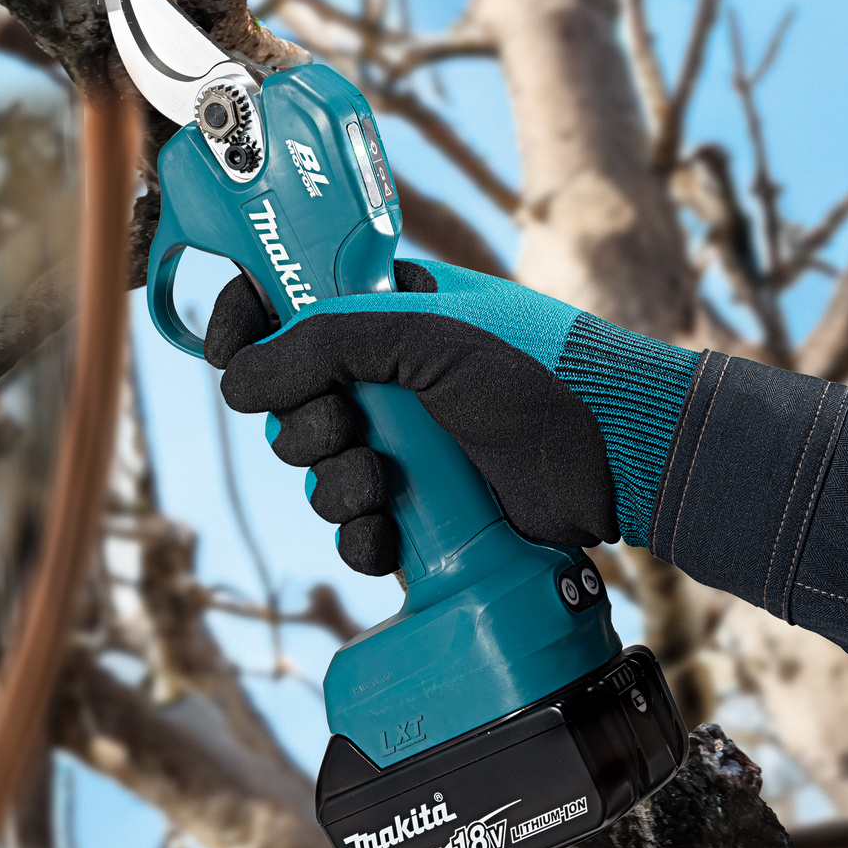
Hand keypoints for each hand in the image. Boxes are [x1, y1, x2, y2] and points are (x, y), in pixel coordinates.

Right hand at [205, 258, 698, 574]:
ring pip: (316, 473)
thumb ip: (324, 342)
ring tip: (384, 484)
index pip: (286, 309)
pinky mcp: (419, 507)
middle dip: (305, 428)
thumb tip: (237, 379)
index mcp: (384, 315)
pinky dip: (361, 538)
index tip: (228, 352)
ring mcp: (401, 444)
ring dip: (334, 487)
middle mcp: (385, 378)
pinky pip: (354, 528)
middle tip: (347, 427)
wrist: (619, 455)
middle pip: (289, 406)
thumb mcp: (428, 336)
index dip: (248, 327)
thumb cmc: (537, 372)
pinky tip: (388, 537)